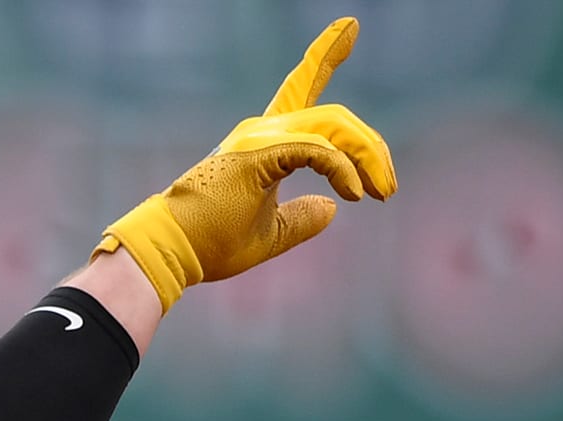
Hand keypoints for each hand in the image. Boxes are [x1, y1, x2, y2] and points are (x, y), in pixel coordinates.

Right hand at [94, 15, 397, 312]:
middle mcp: (263, 130)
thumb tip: (331, 208)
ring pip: (333, 125)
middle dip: (370, 145)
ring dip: (367, 156)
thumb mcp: (270, 233)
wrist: (173, 251)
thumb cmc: (211, 245)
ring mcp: (261, 138)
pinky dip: (342, 170)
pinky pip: (318, 150)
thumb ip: (301, 218)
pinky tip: (354, 194)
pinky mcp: (260, 153)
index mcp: (264, 142)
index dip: (324, 57)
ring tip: (382, 192)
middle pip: (333, 114)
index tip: (350, 27)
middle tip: (388, 186)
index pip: (300, 89)